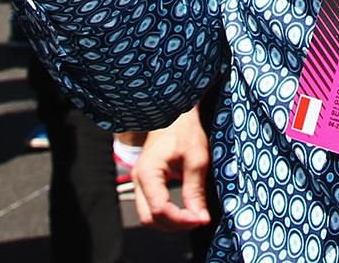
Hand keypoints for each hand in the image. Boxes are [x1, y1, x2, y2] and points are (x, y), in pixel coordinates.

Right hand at [132, 105, 212, 229]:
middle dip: (174, 225)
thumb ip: (196, 191)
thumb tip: (201, 218)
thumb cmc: (185, 131)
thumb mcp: (196, 160)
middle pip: (149, 218)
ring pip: (148, 215)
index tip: (201, 219)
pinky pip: (151, 206)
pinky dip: (166, 214)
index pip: (159, 210)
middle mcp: (137, 179)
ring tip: (193, 215)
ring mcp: (138, 181)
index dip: (181, 220)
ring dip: (170, 222)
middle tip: (198, 219)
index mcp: (148, 173)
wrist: (175, 114)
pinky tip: (184, 210)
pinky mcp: (145, 181)